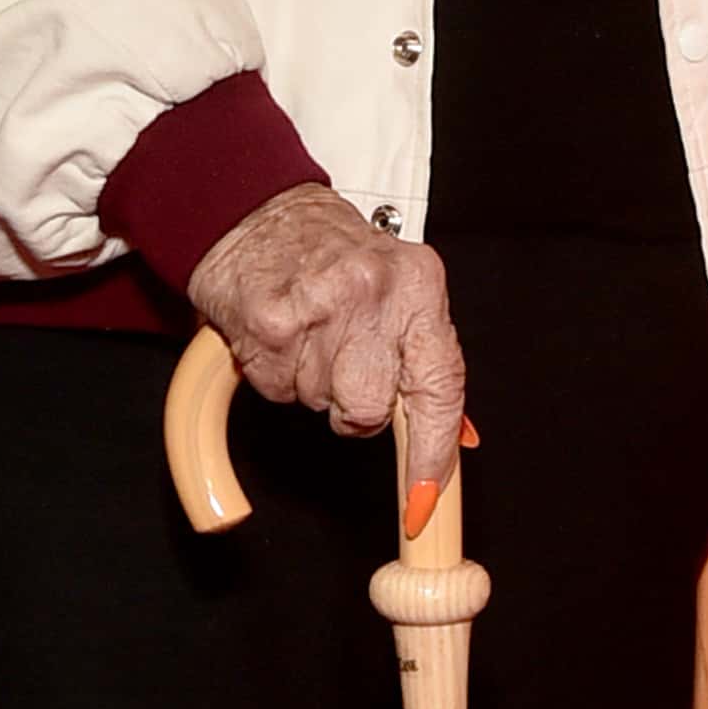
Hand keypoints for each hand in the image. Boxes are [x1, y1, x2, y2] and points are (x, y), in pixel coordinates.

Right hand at [189, 189, 465, 488]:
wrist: (252, 208)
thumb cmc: (327, 249)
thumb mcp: (396, 287)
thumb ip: (424, 360)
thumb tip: (455, 440)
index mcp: (418, 284)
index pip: (440, 386)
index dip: (433, 453)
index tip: (423, 499)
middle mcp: (374, 292)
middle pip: (371, 408)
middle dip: (353, 405)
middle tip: (340, 360)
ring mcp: (319, 306)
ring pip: (320, 403)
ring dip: (310, 383)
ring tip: (307, 334)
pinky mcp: (269, 323)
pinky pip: (276, 389)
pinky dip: (272, 374)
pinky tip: (278, 334)